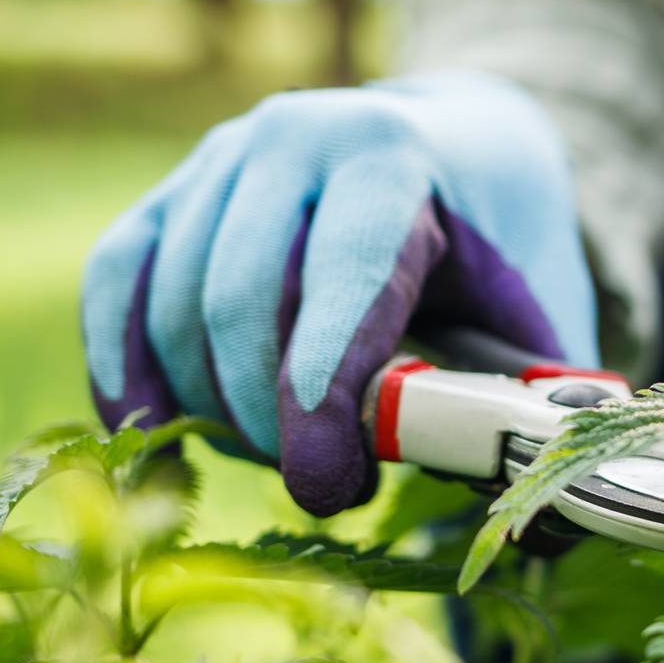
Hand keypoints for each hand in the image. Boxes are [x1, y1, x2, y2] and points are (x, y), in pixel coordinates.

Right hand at [83, 70, 598, 515]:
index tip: (327, 484)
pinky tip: (152, 430)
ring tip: (281, 459)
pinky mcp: (177, 188)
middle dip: (269, 417)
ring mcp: (226, 156)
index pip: (343, 280)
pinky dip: (123, 361)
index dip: (323, 393)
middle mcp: (296, 140)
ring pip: (173, 298)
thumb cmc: (505, 244)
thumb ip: (539, 400)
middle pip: (242, 297)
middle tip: (325, 489)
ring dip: (211, 404)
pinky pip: (118, 274)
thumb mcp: (544, 306)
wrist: (461, 145)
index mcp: (394, 159)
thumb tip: (545, 522)